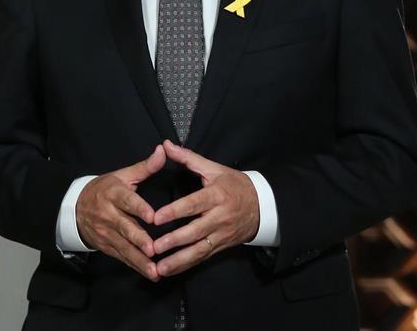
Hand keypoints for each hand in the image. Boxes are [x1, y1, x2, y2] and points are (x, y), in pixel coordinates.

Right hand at [76, 144, 165, 280]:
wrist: (74, 208)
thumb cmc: (105, 189)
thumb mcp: (122, 176)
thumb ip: (144, 167)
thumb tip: (163, 150)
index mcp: (113, 194)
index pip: (127, 201)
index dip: (139, 209)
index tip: (152, 217)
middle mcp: (109, 215)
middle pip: (125, 228)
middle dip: (139, 240)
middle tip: (153, 249)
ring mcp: (106, 233)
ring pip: (124, 247)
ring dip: (139, 260)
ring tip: (155, 271)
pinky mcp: (107, 246)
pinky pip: (122, 257)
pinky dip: (135, 266)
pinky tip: (150, 274)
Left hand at [152, 140, 258, 276]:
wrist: (263, 206)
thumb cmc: (234, 184)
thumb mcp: (214, 168)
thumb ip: (188, 158)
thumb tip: (165, 145)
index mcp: (216, 195)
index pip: (194, 204)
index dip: (175, 211)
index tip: (156, 218)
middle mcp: (219, 217)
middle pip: (195, 231)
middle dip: (174, 241)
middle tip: (153, 247)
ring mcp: (221, 234)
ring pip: (199, 250)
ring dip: (178, 260)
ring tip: (159, 267)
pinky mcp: (221, 246)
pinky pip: (202, 257)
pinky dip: (185, 265)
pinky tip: (169, 271)